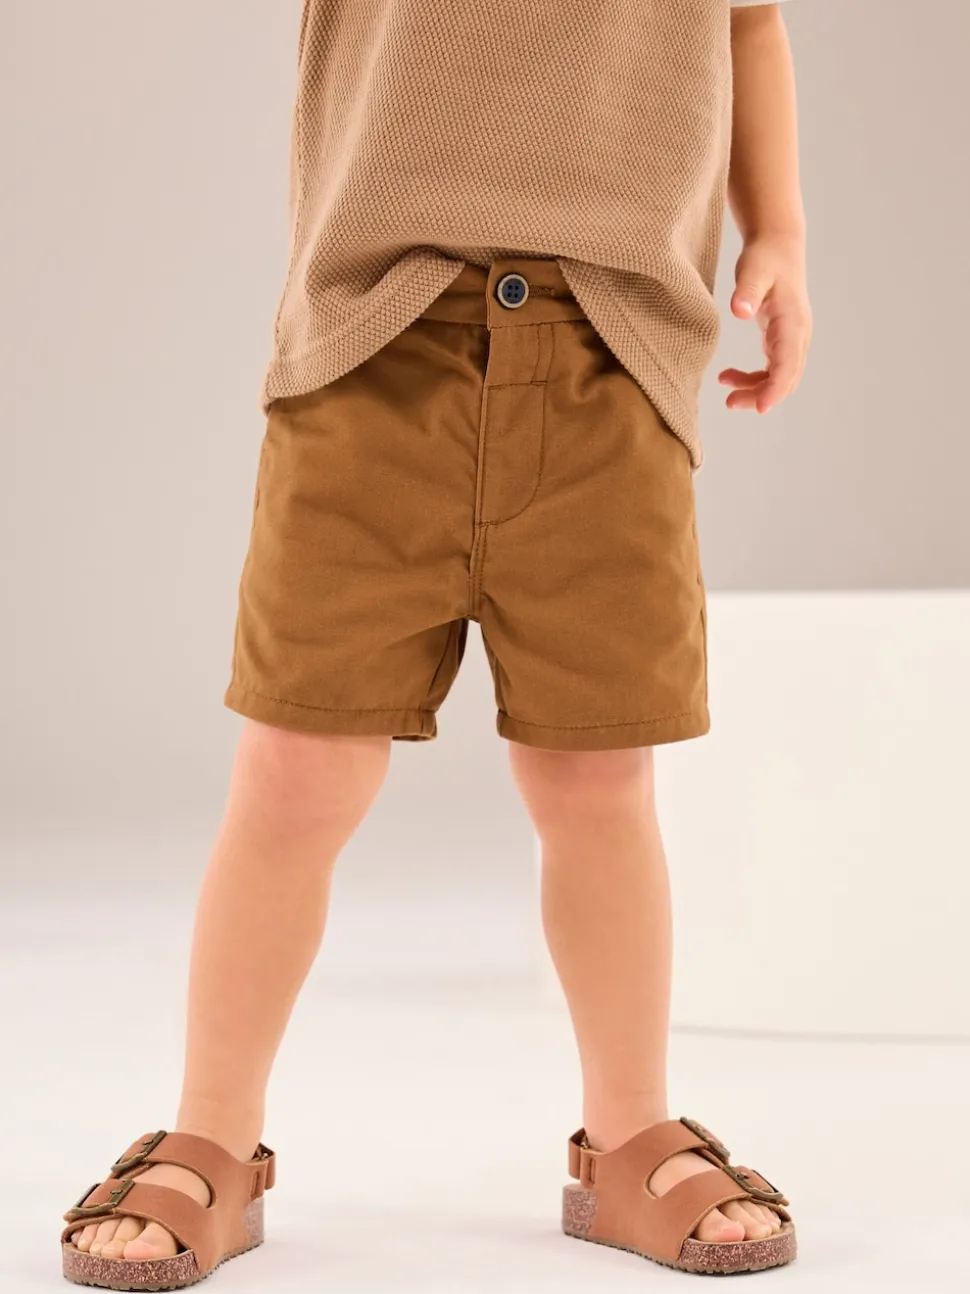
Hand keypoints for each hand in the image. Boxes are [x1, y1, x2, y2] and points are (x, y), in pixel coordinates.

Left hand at [718, 235, 811, 412]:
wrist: (777, 245)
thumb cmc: (765, 257)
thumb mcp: (753, 271)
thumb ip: (747, 292)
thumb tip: (739, 311)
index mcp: (794, 323)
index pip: (789, 365)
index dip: (775, 389)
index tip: (760, 408)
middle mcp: (798, 335)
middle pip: (786, 378)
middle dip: (761, 396)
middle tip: (730, 403)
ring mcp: (791, 339)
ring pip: (779, 377)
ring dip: (755, 390)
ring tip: (726, 390)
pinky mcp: (781, 339)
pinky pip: (771, 369)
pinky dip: (753, 379)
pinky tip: (728, 376)